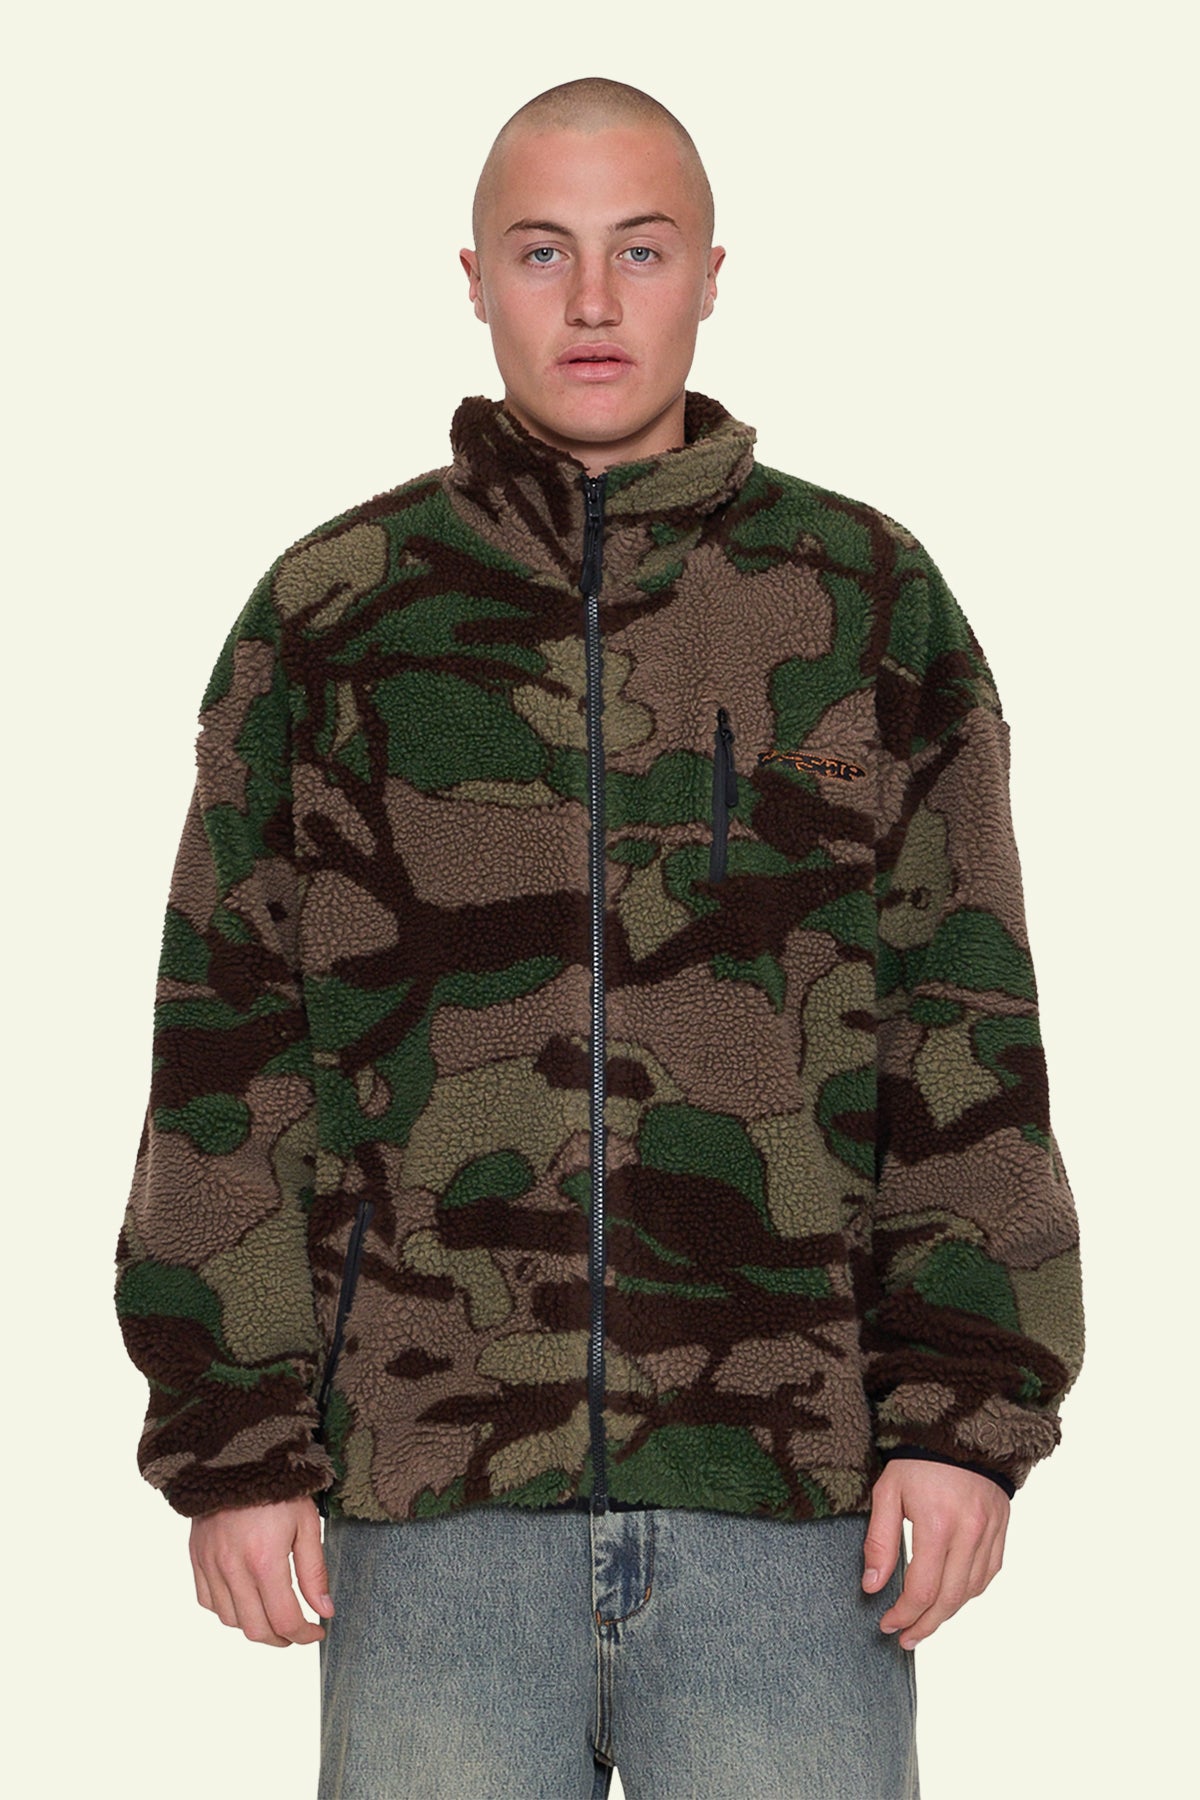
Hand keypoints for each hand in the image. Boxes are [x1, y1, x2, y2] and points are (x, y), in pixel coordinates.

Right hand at [189, 1495, 333, 1647]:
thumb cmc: (277, 1485)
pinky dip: (227, 1609)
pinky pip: (207, 1601)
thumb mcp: (306, 1522)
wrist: (236, 1454)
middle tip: (297, 1630)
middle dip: (281, 1638)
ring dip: (254, 1625)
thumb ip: (314, 1571)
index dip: (304, 1634)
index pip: (285, 1620)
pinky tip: (245, 1599)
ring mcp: (210, 1565)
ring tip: (273, 1614)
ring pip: (230, 1620)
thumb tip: (324, 1610)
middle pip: (256, 1629)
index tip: (317, 1631)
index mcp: (264, 1560)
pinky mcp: (197, 1557)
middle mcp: (233, 1569)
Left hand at [862, 1459, 1008, 1649]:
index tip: (888, 1625)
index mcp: (938, 1524)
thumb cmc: (917, 1458)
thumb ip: (880, 1541)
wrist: (959, 1427)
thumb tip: (873, 1586)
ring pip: (972, 1591)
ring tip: (925, 1622)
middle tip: (906, 1639)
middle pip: (950, 1599)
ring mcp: (991, 1531)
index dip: (904, 1614)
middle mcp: (970, 1532)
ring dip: (948, 1613)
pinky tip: (951, 1596)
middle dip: (925, 1624)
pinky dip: (970, 1591)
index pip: (922, 1589)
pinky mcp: (1002, 1528)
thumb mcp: (887, 1491)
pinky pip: (989, 1573)